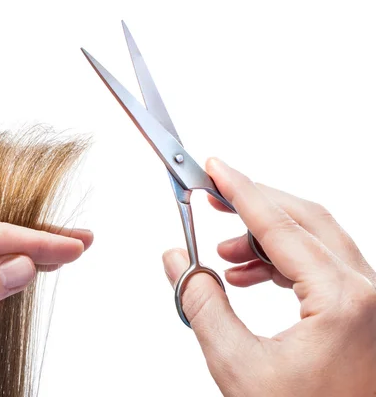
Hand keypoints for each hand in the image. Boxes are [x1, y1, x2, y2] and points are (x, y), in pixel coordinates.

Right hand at [163, 158, 375, 396]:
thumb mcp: (238, 366)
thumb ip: (202, 305)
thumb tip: (178, 260)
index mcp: (343, 300)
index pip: (279, 225)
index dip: (239, 191)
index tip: (214, 168)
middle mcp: (366, 291)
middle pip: (305, 219)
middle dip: (253, 205)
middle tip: (213, 197)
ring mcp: (369, 300)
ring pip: (314, 241)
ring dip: (264, 238)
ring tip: (222, 253)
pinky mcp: (362, 311)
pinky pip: (320, 265)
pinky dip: (280, 260)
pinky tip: (247, 274)